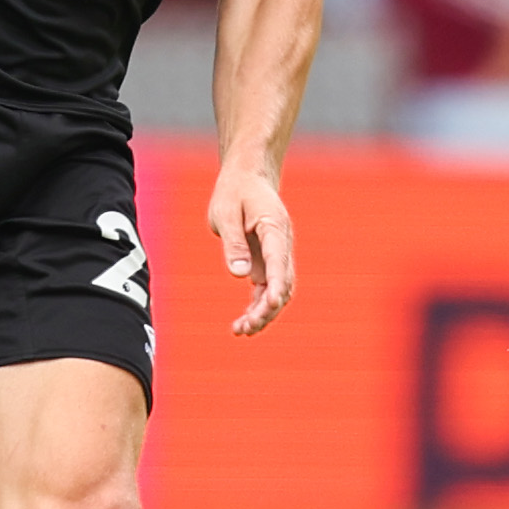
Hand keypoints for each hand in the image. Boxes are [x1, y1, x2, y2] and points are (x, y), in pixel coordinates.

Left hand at [208, 165, 295, 336]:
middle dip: (268, 308)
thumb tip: (240, 274)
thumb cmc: (234, 191)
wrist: (247, 178)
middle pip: (283, 282)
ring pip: (278, 290)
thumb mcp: (225, 212)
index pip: (279, 261)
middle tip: (246, 327)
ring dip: (264, 312)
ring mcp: (277, 254)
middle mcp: (282, 244)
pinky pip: (267, 288)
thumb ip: (233, 242)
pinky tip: (243, 322)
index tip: (270, 305)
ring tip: (241, 331)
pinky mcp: (268, 261)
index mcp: (274, 227)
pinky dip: (258, 306)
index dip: (276, 285)